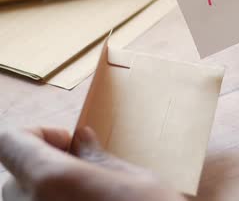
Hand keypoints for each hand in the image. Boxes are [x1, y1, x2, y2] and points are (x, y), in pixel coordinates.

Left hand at [0, 127, 182, 200]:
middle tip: (89, 175)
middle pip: (17, 176)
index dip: (37, 135)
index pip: (11, 141)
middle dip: (48, 169)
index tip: (70, 144)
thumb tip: (81, 140)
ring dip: (50, 196)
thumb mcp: (136, 181)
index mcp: (52, 181)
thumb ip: (98, 159)